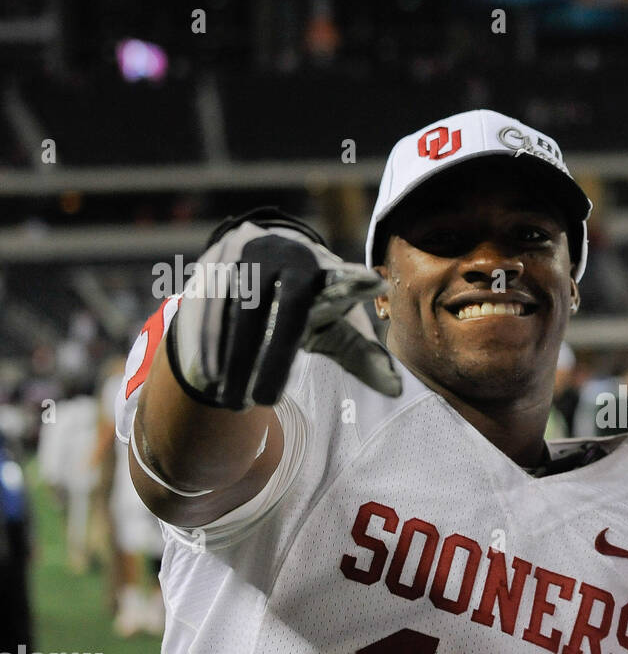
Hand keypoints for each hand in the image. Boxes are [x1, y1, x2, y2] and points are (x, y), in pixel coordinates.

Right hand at [166, 218, 399, 409]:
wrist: (262, 251)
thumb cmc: (309, 300)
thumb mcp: (334, 319)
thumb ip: (359, 351)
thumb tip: (395, 389)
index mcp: (320, 269)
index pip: (337, 283)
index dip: (353, 284)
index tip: (373, 285)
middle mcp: (283, 257)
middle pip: (279, 309)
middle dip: (272, 357)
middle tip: (267, 401)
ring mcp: (245, 258)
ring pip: (238, 311)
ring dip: (233, 360)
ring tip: (234, 402)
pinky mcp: (213, 266)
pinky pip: (206, 308)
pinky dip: (208, 345)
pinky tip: (209, 378)